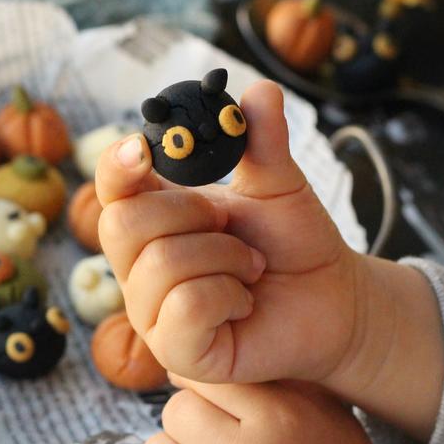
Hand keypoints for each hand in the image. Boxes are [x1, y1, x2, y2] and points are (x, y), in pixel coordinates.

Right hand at [96, 80, 443, 440]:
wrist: (333, 301)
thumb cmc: (294, 245)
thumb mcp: (279, 184)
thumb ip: (262, 139)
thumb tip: (258, 90)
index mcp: (153, 220)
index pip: (110, 188)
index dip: (116, 166)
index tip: (142, 148)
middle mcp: (139, 267)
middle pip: (120, 225)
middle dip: (188, 214)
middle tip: (230, 225)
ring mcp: (152, 313)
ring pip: (160, 265)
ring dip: (223, 258)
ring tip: (249, 268)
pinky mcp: (176, 352)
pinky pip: (185, 308)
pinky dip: (226, 296)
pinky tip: (242, 303)